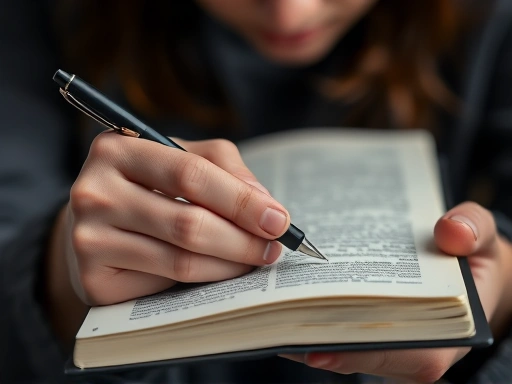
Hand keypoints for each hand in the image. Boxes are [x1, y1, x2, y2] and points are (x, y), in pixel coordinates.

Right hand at [63, 131, 288, 305]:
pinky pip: (164, 285)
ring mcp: (88, 240)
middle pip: (188, 223)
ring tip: (253, 260)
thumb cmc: (148, 184)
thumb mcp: (181, 157)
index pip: (191, 175)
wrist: (96, 223)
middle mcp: (93, 192)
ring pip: (180, 260)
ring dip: (229, 265)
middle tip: (273, 248)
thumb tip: (265, 205)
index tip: (278, 220)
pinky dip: (201, 281)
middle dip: (243, 240)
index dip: (241, 200)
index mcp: (117, 149)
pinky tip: (216, 272)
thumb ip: (224, 168)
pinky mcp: (93, 280)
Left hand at [281, 202, 511, 382]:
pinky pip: (341, 332)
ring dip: (308, 331)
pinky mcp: (373, 329)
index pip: (407, 357)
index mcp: (446, 335)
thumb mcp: (480, 238)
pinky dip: (314, 319)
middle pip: (362, 353)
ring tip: (272, 310)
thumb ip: (473, 230)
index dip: (363, 355)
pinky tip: (287, 300)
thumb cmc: (473, 259)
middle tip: (278, 319)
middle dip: (320, 337)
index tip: (317, 348)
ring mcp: (390, 341)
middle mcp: (413, 347)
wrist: (466, 269)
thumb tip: (452, 232)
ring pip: (344, 346)